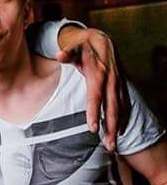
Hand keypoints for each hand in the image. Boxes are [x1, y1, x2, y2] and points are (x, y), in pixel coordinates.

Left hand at [57, 26, 129, 151]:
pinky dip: (124, 118)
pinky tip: (120, 131)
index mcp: (98, 72)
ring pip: (121, 108)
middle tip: (108, 146)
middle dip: (111, 126)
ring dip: (118, 126)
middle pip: (112, 106)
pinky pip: (125, 104)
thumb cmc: (82, 46)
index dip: (95, 111)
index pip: (96, 95)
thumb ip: (66, 53)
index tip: (93, 128)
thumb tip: (59, 55)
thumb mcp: (73, 47)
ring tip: (112, 145)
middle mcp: (111, 79)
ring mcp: (118, 82)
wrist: (101, 39)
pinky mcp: (121, 85)